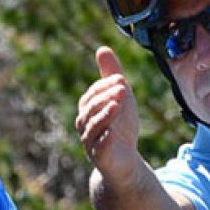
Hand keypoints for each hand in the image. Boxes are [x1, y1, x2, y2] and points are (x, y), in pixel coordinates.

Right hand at [76, 47, 145, 188]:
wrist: (125, 161)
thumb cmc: (120, 127)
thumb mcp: (120, 98)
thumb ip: (111, 76)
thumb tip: (102, 48)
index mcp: (87, 109)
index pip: (92, 94)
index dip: (106, 86)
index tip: (122, 80)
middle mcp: (84, 125)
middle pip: (90, 108)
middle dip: (105, 97)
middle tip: (123, 88)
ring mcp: (90, 142)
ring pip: (93, 126)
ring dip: (105, 114)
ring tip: (117, 105)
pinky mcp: (100, 157)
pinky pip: (99, 148)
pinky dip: (105, 140)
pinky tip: (113, 133)